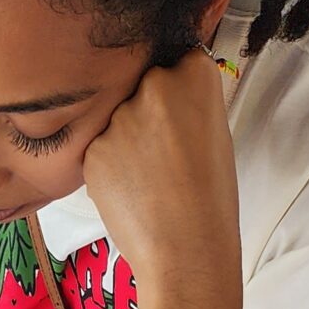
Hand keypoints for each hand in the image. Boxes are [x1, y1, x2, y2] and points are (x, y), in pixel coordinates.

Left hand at [80, 48, 239, 293]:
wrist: (186, 250)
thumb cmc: (211, 199)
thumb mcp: (215, 132)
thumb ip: (188, 102)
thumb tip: (164, 93)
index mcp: (195, 73)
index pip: (177, 59)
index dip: (176, 88)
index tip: (179, 113)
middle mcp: (155, 84)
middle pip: (142, 84)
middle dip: (147, 111)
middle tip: (164, 153)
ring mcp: (120, 115)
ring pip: (117, 117)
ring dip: (126, 139)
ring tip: (148, 178)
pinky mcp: (94, 146)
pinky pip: (99, 146)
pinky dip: (109, 164)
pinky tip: (131, 189)